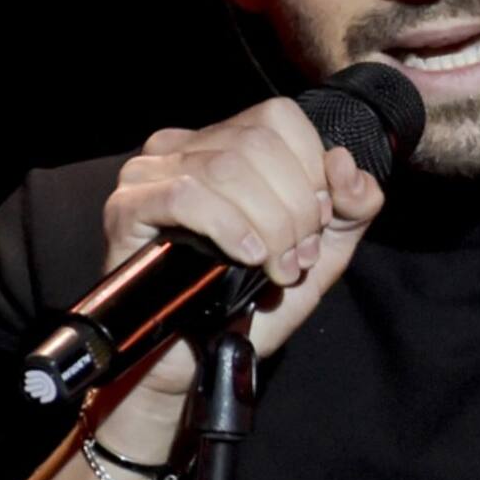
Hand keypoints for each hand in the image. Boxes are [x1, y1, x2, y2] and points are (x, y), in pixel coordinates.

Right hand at [99, 97, 384, 401]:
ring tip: (276, 267)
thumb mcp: (323, 251)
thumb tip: (342, 160)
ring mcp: (150, 172)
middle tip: (297, 257)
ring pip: (227, 167)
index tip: (317, 224)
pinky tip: (245, 257)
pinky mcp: (127, 206)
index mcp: (230, 141)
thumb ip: (352, 205)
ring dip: (268, 224)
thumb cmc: (252, 303)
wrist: (193, 361)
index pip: (280, 118)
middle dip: (293, 206)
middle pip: (257, 143)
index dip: (310, 169)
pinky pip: (186, 196)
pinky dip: (228, 226)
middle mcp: (186, 145)